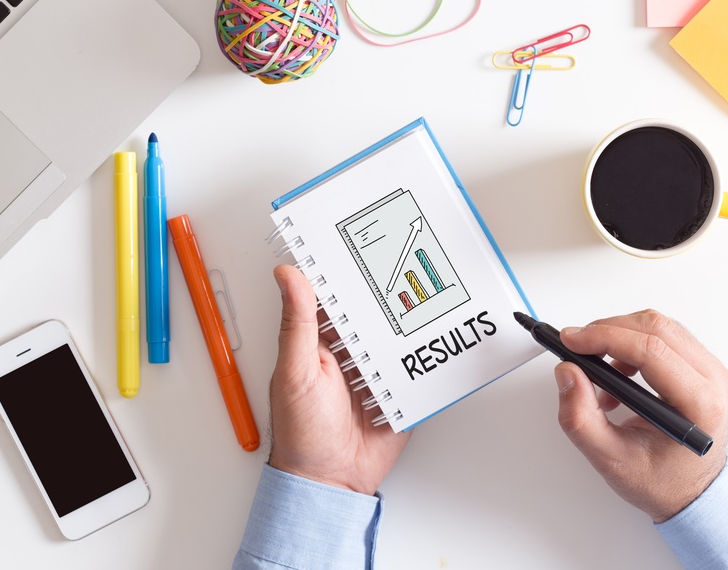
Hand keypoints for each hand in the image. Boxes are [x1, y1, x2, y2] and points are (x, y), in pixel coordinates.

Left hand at [267, 264, 410, 494]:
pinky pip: (418, 369)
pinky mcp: (399, 394)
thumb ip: (297, 324)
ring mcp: (376, 373)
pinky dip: (429, 357)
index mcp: (320, 341)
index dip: (347, 272)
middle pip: (373, 314)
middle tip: (409, 266)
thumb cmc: (301, 433)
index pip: (335, 296)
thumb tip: (288, 275)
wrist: (330, 484)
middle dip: (389, 295)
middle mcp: (350, 353)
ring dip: (412, 323)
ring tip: (431, 295)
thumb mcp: (296, 371)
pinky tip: (440, 338)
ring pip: (398, 337)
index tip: (363, 244)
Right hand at [554, 310, 727, 522]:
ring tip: (598, 371)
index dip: (605, 337)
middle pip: (656, 328)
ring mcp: (711, 371)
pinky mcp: (701, 366)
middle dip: (607, 330)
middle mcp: (713, 381)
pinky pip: (664, 336)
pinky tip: (618, 375)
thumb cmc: (663, 482)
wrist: (693, 494)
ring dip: (619, 336)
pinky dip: (632, 345)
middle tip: (576, 346)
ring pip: (659, 326)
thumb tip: (568, 373)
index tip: (572, 340)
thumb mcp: (611, 459)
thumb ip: (581, 418)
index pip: (651, 351)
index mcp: (699, 404)